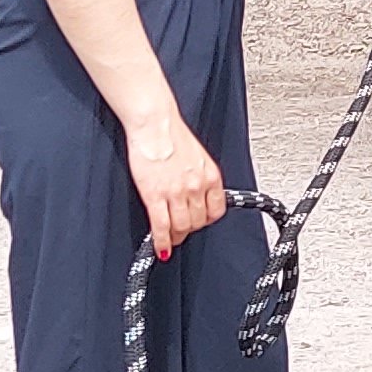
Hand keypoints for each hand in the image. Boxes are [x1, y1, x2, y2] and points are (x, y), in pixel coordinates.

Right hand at [130, 118, 228, 253]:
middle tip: (181, 233)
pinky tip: (160, 247)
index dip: (206, 221)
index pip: (216, 211)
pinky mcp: (156, 195)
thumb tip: (197, 194)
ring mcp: (177, 192)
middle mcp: (197, 186)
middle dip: (190, 230)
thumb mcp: (198, 157)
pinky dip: (162, 241)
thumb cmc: (173, 135)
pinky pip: (161, 226)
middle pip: (198, 222)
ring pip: (181, 227)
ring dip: (176, 238)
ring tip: (170, 240)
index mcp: (211, 176)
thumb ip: (200, 177)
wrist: (155, 124)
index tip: (199, 223)